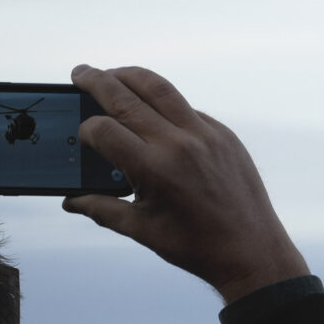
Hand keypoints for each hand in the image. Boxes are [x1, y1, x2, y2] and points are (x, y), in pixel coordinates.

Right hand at [62, 65, 309, 303]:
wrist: (253, 250)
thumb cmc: (195, 245)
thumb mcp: (141, 229)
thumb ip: (100, 209)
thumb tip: (69, 200)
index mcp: (154, 168)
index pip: (104, 130)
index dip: (86, 130)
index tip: (82, 135)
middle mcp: (180, 143)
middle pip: (127, 97)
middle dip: (97, 81)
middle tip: (80, 72)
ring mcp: (207, 135)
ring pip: (162, 89)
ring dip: (132, 76)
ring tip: (112, 74)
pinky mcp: (226, 135)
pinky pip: (188, 109)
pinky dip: (165, 103)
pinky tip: (152, 109)